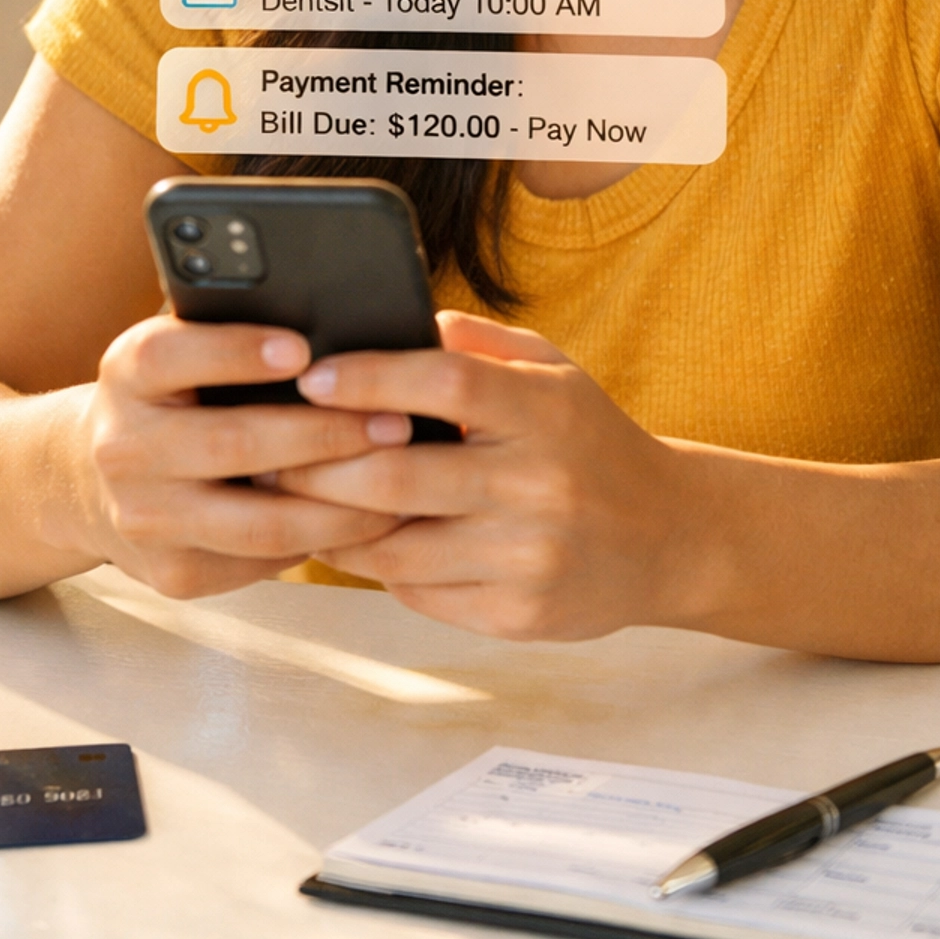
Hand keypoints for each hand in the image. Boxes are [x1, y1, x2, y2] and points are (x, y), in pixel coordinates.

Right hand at [79, 316, 408, 599]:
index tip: (302, 349)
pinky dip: (321, 541)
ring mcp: (145, 519)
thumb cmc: (170, 399)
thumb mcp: (180, 355)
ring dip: (341, 505)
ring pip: (259, 522)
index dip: (237, 352)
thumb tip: (339, 330)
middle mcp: (124, 447)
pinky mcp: (173, 572)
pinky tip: (364, 520)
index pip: (172, 357)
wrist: (90, 479)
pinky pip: (262, 561)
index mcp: (128, 374)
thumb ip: (233, 338)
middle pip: (232, 444)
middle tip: (395, 424)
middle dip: (325, 435)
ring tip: (398, 481)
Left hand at [283, 310, 714, 638]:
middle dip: (316, 464)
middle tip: (270, 450)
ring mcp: (528, 557)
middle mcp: (539, 485)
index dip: (370, 377)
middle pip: (397, 475)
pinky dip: (379, 568)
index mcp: (546, 411)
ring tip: (296, 500)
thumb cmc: (589, 442)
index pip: (446, 382)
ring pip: (393, 547)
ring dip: (332, 524)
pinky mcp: (517, 615)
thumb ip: (477, 344)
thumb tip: (394, 323)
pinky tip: (361, 543)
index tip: (312, 376)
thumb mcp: (553, 372)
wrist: (669, 538)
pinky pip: (418, 592)